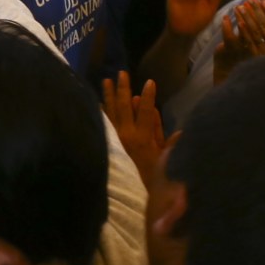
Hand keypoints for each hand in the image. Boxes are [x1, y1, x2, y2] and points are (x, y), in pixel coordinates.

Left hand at [102, 73, 176, 192]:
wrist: (130, 190)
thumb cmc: (150, 176)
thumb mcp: (163, 158)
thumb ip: (164, 137)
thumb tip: (162, 117)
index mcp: (142, 138)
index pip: (147, 111)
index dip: (149, 96)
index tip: (150, 82)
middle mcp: (125, 134)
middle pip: (124, 106)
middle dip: (124, 88)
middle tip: (122, 73)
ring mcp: (113, 137)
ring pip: (110, 111)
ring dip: (109, 94)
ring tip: (106, 80)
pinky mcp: (106, 141)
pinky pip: (104, 121)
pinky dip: (103, 110)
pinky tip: (100, 102)